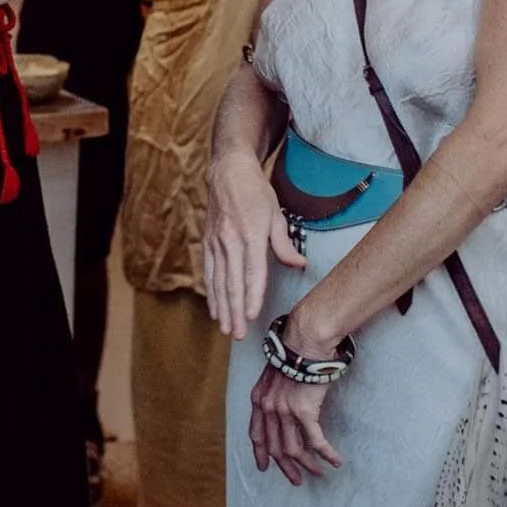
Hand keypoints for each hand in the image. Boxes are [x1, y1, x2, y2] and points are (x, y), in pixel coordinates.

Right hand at [206, 152, 304, 339]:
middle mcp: (230, 241)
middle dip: (235, 311)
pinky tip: (215, 310)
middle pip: (232, 282)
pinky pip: (209, 273)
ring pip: (218, 282)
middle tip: (238, 334)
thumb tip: (298, 264)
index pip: (252, 271)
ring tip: (226, 329)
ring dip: (222, 308)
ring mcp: (216, 243)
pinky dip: (211, 294)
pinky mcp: (208, 243)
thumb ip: (284, 243)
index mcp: (250, 234)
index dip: (252, 295)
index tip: (251, 315)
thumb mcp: (275, 212)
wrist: (227, 172)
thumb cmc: (255, 192)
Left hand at [248, 354, 342, 484]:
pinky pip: (315, 441)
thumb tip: (281, 406)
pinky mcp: (304, 411)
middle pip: (274, 447)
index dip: (259, 453)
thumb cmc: (294, 352)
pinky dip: (326, 454)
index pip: (256, 434)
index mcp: (259, 398)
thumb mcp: (274, 374)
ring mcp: (285, 411)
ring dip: (307, 464)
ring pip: (293, 449)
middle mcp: (268, 407)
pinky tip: (335, 461)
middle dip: (285, 467)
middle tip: (296, 479)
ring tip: (317, 472)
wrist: (305, 341)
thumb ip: (274, 393)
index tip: (264, 467)